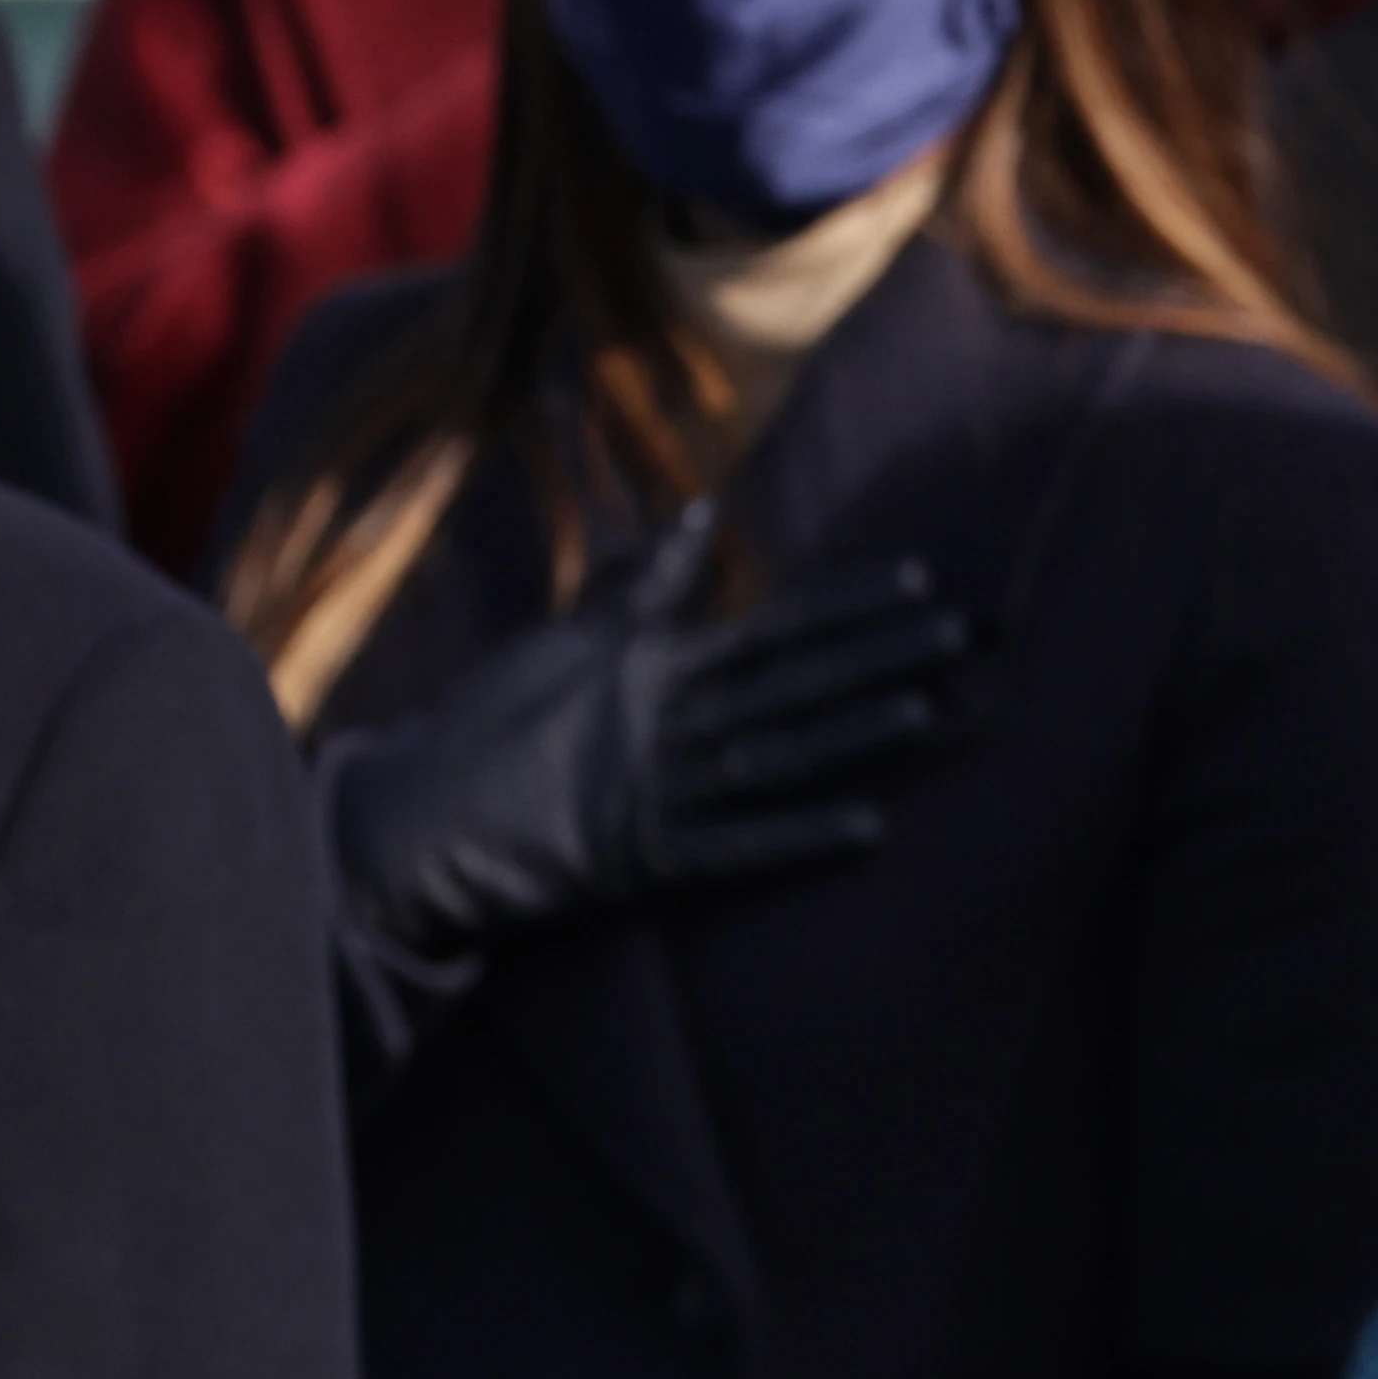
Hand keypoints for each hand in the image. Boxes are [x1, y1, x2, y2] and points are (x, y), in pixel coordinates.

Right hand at [318, 509, 970, 957]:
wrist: (416, 825)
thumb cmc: (480, 727)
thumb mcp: (556, 642)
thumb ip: (636, 587)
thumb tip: (696, 518)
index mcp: (650, 669)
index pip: (769, 626)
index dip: (845, 603)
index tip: (918, 578)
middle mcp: (668, 726)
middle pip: (790, 684)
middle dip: (877, 655)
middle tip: (961, 632)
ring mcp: (661, 794)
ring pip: (776, 756)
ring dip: (851, 735)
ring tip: (927, 710)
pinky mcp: (647, 859)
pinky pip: (737, 848)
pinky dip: (800, 838)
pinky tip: (868, 826)